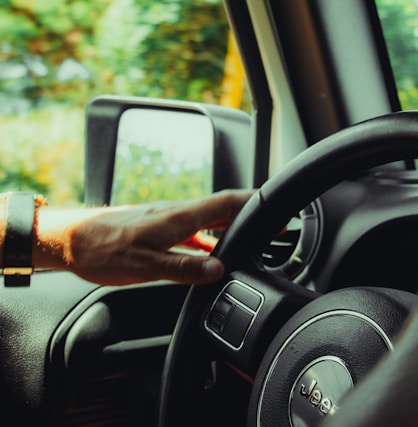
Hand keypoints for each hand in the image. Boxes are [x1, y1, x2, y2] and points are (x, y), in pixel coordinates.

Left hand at [35, 189, 253, 284]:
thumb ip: (184, 268)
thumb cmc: (101, 250)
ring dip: (232, 225)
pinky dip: (211, 237)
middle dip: (250, 213)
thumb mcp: (144, 266)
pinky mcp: (159, 228)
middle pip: (223, 208)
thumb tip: (217, 269)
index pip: (226, 203)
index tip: (275, 207)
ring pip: (209, 219)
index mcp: (179, 218)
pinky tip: (211, 251)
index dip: (254, 202)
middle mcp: (177, 214)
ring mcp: (168, 220)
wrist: (68, 240)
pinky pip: (194, 229)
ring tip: (250, 235)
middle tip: (272, 224)